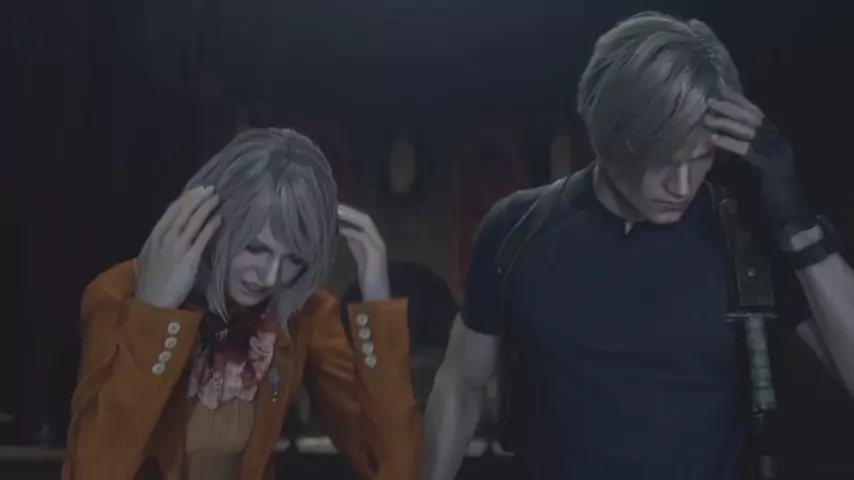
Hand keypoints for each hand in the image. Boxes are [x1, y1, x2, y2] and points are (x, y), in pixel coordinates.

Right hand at [135, 186, 221, 308]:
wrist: (152, 301)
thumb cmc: (152, 281)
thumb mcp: (150, 256)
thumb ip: (160, 242)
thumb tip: (173, 230)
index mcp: (154, 236)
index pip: (172, 211)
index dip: (186, 199)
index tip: (197, 190)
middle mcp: (165, 237)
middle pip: (184, 212)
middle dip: (198, 198)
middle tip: (210, 189)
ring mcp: (177, 247)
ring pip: (193, 221)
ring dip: (206, 208)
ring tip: (217, 199)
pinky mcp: (189, 258)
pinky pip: (202, 238)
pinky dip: (210, 226)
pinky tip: (219, 219)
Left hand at [338, 204, 390, 300]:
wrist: (377, 295)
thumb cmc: (368, 278)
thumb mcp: (359, 255)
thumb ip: (353, 242)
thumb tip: (341, 228)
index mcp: (373, 239)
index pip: (361, 220)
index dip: (349, 212)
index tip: (333, 206)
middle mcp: (378, 239)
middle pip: (365, 218)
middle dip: (349, 210)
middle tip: (333, 203)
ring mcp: (379, 245)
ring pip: (366, 223)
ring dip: (351, 215)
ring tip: (336, 210)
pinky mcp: (376, 253)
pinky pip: (364, 236)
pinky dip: (352, 230)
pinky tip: (340, 228)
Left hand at [705, 89, 813, 239]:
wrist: (786, 217)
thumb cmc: (764, 196)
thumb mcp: (747, 169)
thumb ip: (735, 154)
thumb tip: (713, 141)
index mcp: (774, 140)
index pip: (757, 115)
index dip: (739, 103)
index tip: (721, 93)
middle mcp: (777, 142)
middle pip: (753, 118)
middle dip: (732, 108)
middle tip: (711, 101)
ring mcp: (776, 153)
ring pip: (751, 131)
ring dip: (728, 122)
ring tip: (709, 116)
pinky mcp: (771, 167)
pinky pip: (748, 150)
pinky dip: (731, 143)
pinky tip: (715, 138)